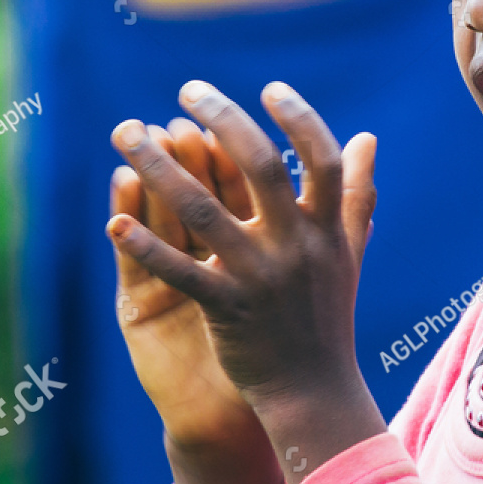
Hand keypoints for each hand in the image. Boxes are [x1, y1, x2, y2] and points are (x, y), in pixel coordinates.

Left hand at [107, 82, 377, 413]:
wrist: (315, 395)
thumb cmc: (329, 319)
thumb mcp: (350, 252)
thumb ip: (357, 194)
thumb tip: (368, 137)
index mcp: (326, 229)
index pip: (320, 158)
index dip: (299, 119)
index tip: (269, 88)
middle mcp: (295, 246)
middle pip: (257, 167)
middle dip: (220, 120)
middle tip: (187, 89)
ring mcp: (259, 277)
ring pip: (201, 210)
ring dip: (158, 167)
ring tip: (126, 132)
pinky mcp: (226, 309)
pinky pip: (180, 271)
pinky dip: (145, 246)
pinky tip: (114, 220)